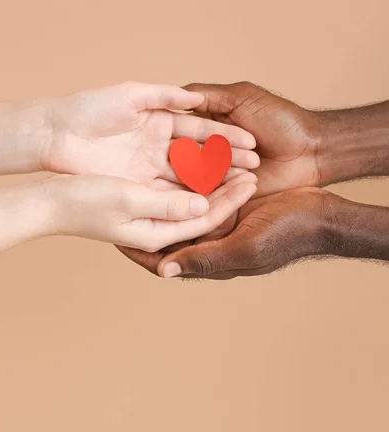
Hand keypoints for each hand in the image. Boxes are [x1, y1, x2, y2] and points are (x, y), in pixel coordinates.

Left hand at [43, 82, 258, 184]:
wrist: (56, 133)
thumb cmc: (91, 108)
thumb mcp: (132, 95)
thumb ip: (165, 95)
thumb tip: (198, 98)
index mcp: (161, 120)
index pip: (201, 130)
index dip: (226, 137)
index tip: (252, 144)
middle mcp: (160, 146)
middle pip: (200, 155)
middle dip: (228, 161)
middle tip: (256, 169)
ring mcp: (150, 168)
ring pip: (189, 176)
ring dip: (215, 181)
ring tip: (242, 185)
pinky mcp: (137, 186)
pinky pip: (168, 192)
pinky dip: (189, 196)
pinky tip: (213, 200)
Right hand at [43, 172, 256, 252]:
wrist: (48, 202)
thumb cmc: (82, 202)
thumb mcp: (128, 200)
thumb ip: (168, 204)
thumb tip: (204, 205)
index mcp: (158, 232)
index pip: (204, 217)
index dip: (230, 199)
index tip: (251, 180)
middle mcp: (159, 223)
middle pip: (202, 206)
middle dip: (229, 190)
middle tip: (254, 170)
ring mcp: (151, 211)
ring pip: (191, 194)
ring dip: (214, 179)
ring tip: (237, 161)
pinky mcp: (142, 197)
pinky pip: (175, 185)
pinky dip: (193, 172)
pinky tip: (206, 158)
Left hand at [117, 188, 327, 276]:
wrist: (322, 214)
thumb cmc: (287, 235)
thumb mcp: (244, 249)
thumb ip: (204, 257)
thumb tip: (162, 270)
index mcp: (209, 256)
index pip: (161, 256)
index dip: (134, 247)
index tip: (109, 234)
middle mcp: (209, 239)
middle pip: (166, 229)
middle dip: (142, 216)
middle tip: (115, 201)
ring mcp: (219, 219)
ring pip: (180, 206)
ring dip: (163, 194)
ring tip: (135, 177)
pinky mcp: (229, 200)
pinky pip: (199, 189)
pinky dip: (186, 178)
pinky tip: (170, 162)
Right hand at [182, 81, 320, 195]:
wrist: (310, 152)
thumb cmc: (281, 119)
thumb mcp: (242, 97)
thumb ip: (208, 95)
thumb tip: (172, 95)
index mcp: (207, 121)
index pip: (180, 125)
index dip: (174, 128)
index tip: (167, 130)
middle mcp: (206, 146)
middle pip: (183, 151)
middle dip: (191, 152)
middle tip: (202, 152)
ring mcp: (215, 170)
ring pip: (196, 173)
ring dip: (209, 168)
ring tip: (228, 165)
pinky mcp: (225, 191)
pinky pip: (210, 191)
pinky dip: (214, 186)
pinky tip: (222, 182)